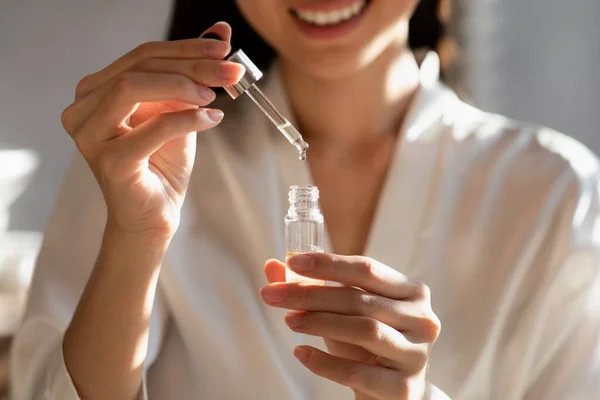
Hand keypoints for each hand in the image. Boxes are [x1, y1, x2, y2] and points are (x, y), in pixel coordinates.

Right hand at [60, 22, 244, 236]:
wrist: (155, 213)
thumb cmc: (163, 162)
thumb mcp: (179, 109)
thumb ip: (190, 72)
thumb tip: (219, 30)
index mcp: (96, 90)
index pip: (142, 55)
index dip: (185, 48)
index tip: (224, 46)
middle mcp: (83, 108)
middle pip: (139, 67)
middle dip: (191, 64)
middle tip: (230, 70)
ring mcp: (90, 135)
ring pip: (133, 87)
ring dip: (183, 86)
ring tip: (214, 97)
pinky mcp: (110, 161)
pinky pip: (154, 128)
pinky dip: (188, 119)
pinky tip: (212, 119)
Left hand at [260, 254, 440, 399]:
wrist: (395, 393)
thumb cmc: (368, 345)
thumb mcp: (343, 313)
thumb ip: (312, 289)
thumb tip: (272, 266)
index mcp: (411, 291)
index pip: (367, 269)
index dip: (328, 264)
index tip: (291, 262)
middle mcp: (421, 319)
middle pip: (359, 299)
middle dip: (310, 295)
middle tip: (273, 295)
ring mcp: (416, 354)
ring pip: (364, 330)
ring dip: (319, 323)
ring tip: (288, 320)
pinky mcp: (404, 388)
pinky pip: (357, 372)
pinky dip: (324, 362)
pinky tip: (301, 352)